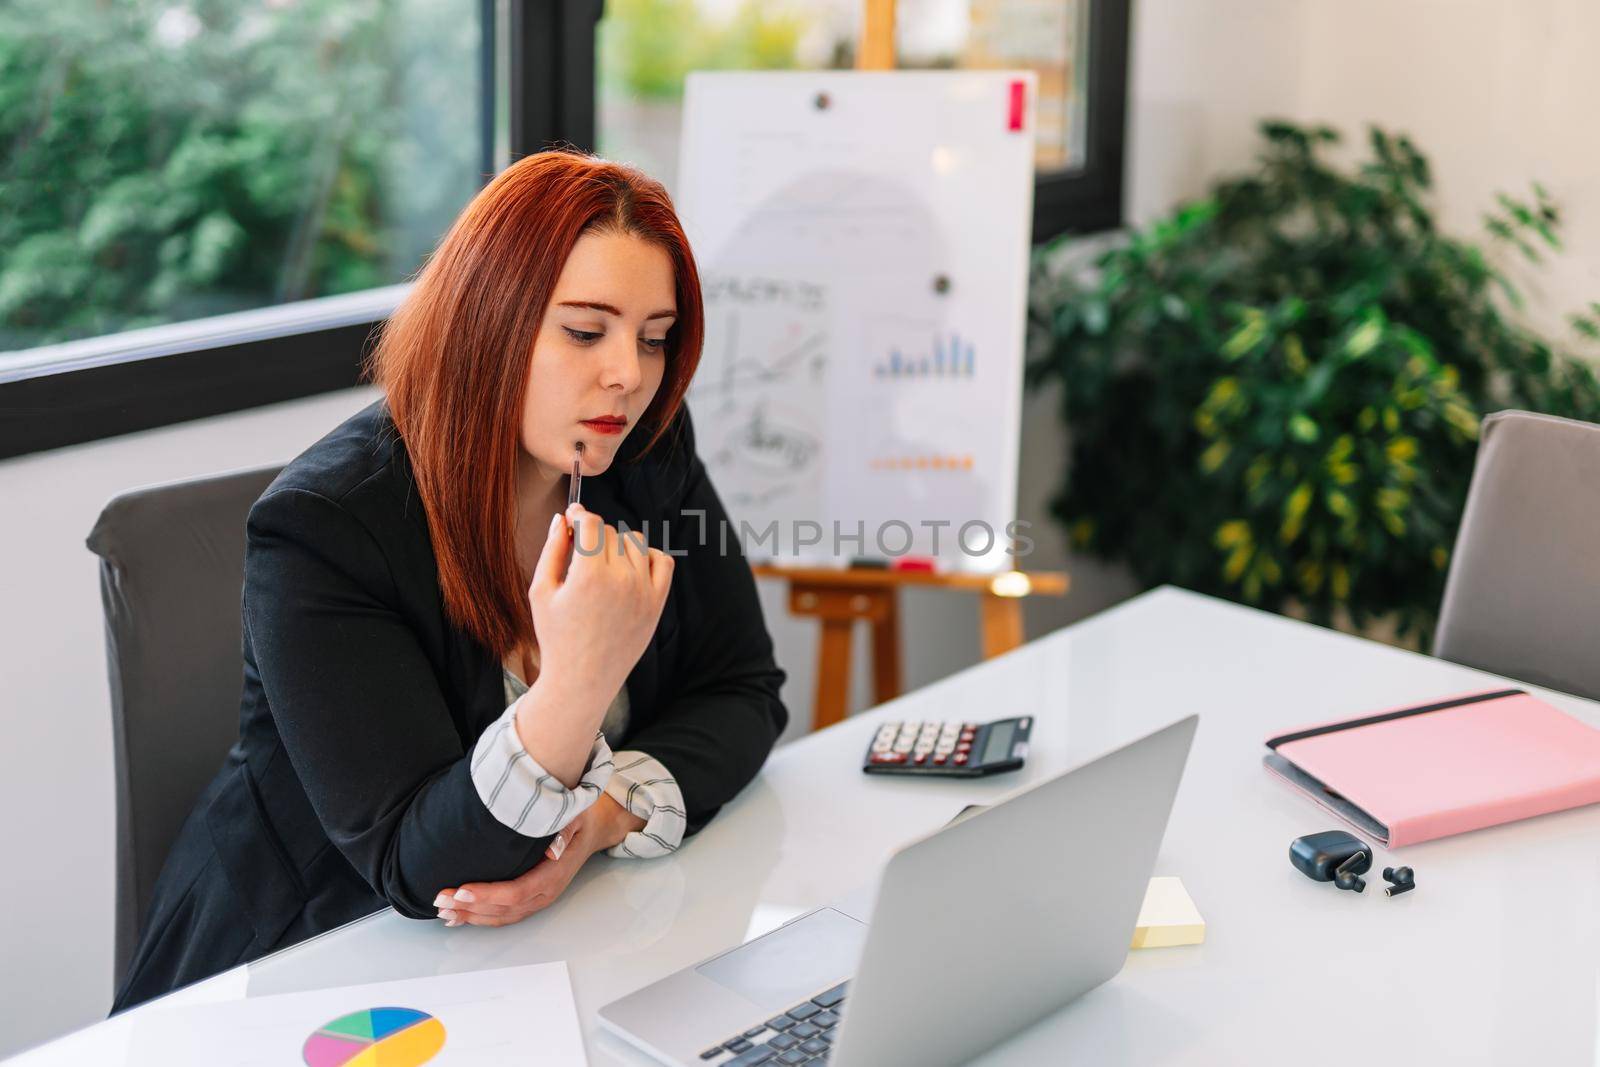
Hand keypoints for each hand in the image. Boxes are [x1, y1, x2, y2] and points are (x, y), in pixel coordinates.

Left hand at [432, 796, 646, 926]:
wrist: (594, 829)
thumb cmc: (580, 818)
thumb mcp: (576, 815)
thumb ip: (564, 830)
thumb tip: (552, 849)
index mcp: (554, 874)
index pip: (516, 891)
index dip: (487, 894)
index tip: (461, 889)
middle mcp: (546, 892)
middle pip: (504, 909)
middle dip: (469, 907)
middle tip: (440, 900)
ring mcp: (540, 898)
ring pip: (502, 916)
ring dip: (471, 916)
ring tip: (443, 911)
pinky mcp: (532, 899)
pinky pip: (505, 915)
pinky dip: (480, 917)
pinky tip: (460, 917)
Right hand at [516, 503, 672, 784]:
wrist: (583, 680)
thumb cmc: (556, 637)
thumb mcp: (541, 592)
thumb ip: (552, 550)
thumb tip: (560, 519)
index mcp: (589, 575)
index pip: (590, 523)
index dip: (578, 515)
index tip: (571, 518)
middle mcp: (622, 580)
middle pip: (610, 533)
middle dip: (592, 536)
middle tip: (578, 553)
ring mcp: (644, 592)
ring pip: (635, 543)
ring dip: (617, 545)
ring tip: (600, 563)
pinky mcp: (657, 604)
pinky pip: (662, 561)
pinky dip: (647, 556)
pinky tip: (629, 567)